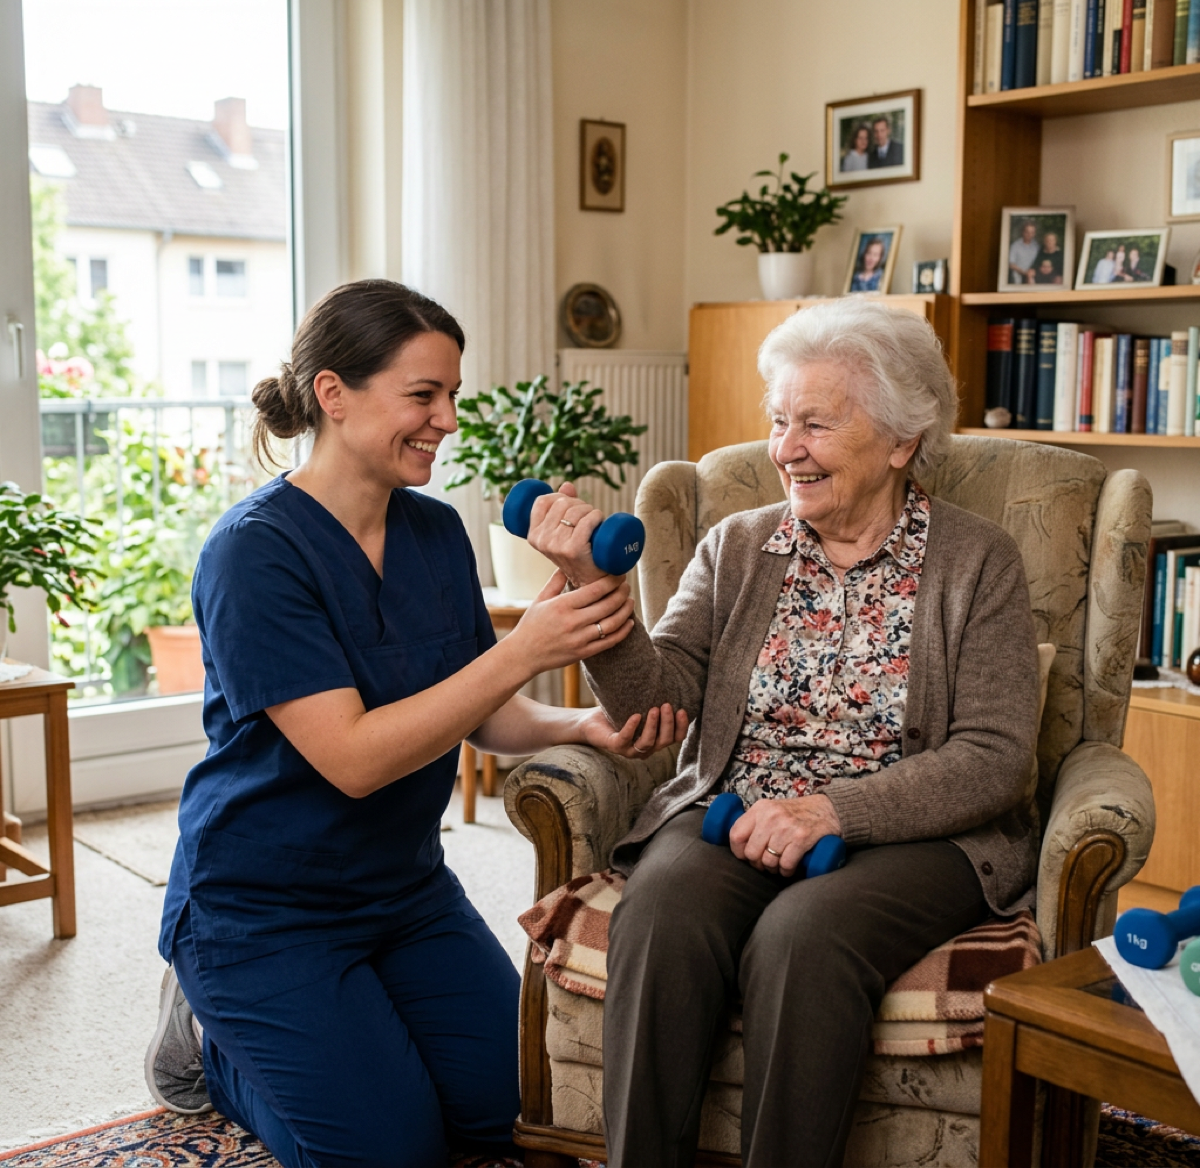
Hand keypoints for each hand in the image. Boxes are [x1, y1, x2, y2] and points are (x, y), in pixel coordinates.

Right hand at [510, 569, 634, 673]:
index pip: (595, 590)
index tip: (619, 575)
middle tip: (626, 586)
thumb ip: (555, 582)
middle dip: (621, 593)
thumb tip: (566, 564)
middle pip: (607, 605)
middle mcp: (573, 622)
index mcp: (562, 605)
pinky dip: (623, 632)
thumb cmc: (531, 625)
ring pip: (612, 623)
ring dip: (625, 611)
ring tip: (630, 601)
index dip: (611, 581)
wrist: (523, 655)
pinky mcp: (583, 653)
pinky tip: (629, 622)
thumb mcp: (540, 600)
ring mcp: (579, 639)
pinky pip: (609, 642)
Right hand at [525, 482, 609, 587]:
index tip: (571, 504)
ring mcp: (557, 546)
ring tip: (595, 520)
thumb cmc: (578, 554)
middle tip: (588, 515)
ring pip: (575, 511)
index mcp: (533, 535)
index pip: (542, 501)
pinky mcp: (573, 550)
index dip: (559, 496)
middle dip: (579, 503)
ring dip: (590, 510)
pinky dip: (596, 516)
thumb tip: (567, 485)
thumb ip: (562, 507)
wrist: (591, 581)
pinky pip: (586, 522)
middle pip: (561, 504)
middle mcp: (542, 540)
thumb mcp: (562, 532)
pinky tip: (600, 520)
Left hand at [578, 702, 688, 757]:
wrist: (591, 722)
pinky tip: (636, 716)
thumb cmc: (619, 712)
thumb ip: (654, 698)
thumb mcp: (640, 705)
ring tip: (654, 708)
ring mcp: (631, 750)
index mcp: (656, 739)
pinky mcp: (615, 746)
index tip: (682, 710)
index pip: (676, 738)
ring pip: (647, 743)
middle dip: (668, 723)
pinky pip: (625, 739)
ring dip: (653, 726)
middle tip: (667, 705)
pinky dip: (631, 727)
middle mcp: (646, 748)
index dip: (682, 726)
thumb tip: (667, 673)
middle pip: (665, 741)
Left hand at [729, 794, 842, 878]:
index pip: (736, 835)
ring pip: (768, 861)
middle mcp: (771, 816)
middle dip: (757, 863)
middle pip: (751, 852)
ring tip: (779, 864)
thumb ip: (755, 823)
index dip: (738, 852)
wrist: (828, 809)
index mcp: (760, 808)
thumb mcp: (772, 810)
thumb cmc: (796, 814)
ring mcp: (787, 827)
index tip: (745, 857)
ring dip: (773, 868)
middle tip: (765, 863)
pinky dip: (787, 871)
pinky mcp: (802, 838)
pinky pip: (786, 864)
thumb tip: (739, 846)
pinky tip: (790, 867)